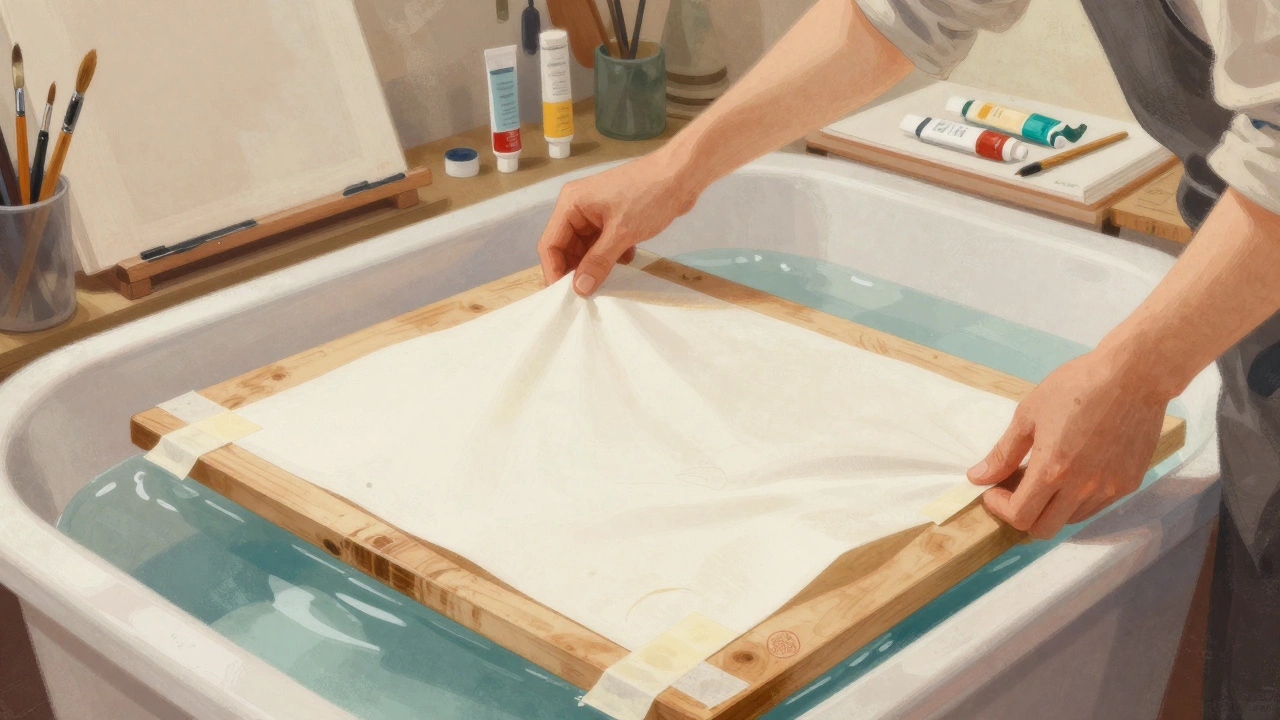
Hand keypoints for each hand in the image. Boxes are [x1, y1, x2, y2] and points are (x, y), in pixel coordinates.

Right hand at [537, 149, 701, 294]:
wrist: (682, 174)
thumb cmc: (648, 197)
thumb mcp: (622, 233)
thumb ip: (598, 262)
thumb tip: (579, 289)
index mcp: (571, 204)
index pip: (550, 243)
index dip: (555, 271)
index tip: (566, 297)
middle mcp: (578, 206)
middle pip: (566, 246)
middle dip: (577, 270)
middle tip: (588, 295)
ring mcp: (596, 211)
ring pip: (586, 247)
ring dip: (596, 264)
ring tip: (608, 281)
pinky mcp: (613, 216)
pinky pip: (603, 242)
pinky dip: (611, 254)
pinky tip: (626, 260)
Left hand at [967, 349, 1170, 538]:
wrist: (1133, 375)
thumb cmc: (1077, 386)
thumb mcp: (1029, 414)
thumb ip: (1003, 452)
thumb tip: (977, 477)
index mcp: (1053, 470)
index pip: (1020, 517)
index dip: (1001, 508)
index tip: (994, 491)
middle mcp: (1082, 487)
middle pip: (1044, 529)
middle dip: (1023, 515)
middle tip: (1016, 490)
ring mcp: (1109, 488)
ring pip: (1071, 519)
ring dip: (1051, 507)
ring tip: (1048, 476)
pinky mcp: (1129, 483)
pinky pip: (1096, 505)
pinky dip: (1077, 499)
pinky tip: (1075, 471)